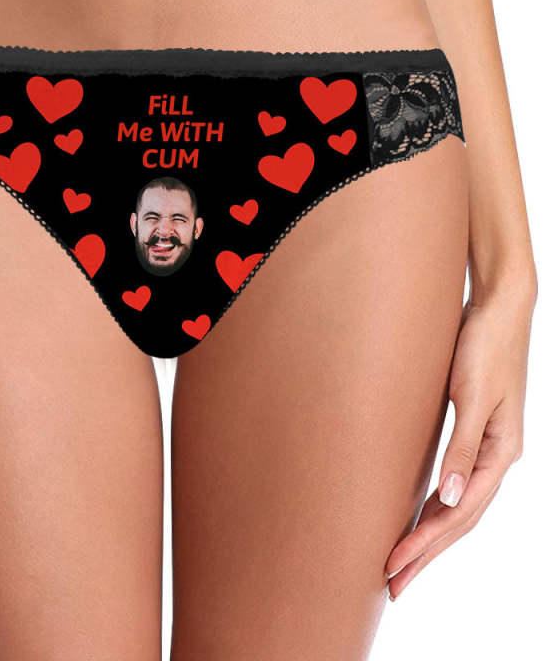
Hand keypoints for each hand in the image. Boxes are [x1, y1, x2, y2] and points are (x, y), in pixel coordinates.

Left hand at [385, 283, 534, 598]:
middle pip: (458, 518)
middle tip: (392, 585)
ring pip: (456, 504)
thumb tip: (449, 498)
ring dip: (430, 533)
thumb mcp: (471, 394)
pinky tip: (419, 513)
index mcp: (499, 452)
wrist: (497, 308)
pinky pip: (454, 481)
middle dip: (425, 552)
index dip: (425, 544)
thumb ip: (461, 446)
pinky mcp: (472, 431)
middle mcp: (495, 456)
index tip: (392, 567)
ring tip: (402, 561)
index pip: (458, 514)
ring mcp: (485, 445)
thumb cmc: (484, 345)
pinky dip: (435, 503)